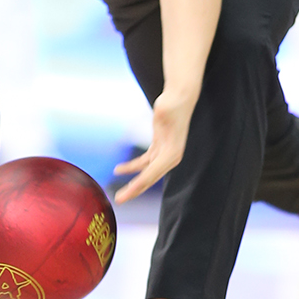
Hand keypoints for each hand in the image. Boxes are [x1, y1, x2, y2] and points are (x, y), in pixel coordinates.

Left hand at [113, 87, 194, 201]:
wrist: (180, 98)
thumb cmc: (173, 103)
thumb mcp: (166, 111)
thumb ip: (163, 116)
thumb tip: (160, 113)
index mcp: (172, 154)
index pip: (151, 175)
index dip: (136, 186)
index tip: (124, 195)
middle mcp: (170, 158)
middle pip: (149, 179)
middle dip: (134, 190)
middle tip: (119, 200)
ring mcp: (165, 154)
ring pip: (146, 173)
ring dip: (133, 182)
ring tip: (118, 193)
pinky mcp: (160, 148)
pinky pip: (145, 163)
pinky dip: (133, 167)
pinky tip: (120, 169)